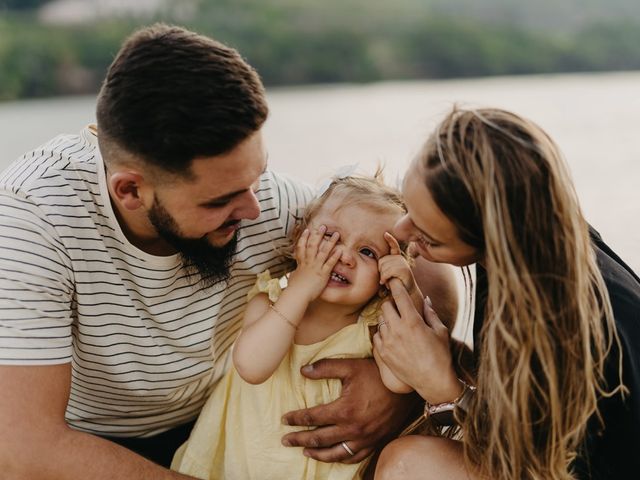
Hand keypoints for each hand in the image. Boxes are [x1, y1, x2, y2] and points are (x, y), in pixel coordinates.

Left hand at [280, 358, 416, 462]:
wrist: (407, 389)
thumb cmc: (378, 375)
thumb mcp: (351, 366)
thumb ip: (325, 368)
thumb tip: (303, 370)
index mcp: (344, 410)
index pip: (312, 417)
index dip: (296, 418)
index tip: (284, 419)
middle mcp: (352, 429)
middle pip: (319, 439)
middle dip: (299, 440)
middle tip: (285, 440)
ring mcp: (364, 439)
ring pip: (335, 453)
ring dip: (317, 454)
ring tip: (304, 452)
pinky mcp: (374, 442)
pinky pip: (354, 457)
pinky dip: (340, 459)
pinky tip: (333, 456)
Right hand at [288, 225, 340, 302]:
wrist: (297, 295)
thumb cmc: (294, 289)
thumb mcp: (293, 278)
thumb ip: (294, 274)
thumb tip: (293, 274)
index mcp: (301, 263)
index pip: (302, 247)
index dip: (305, 238)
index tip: (308, 230)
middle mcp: (308, 262)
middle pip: (313, 245)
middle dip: (318, 235)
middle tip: (324, 227)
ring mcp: (316, 267)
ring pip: (324, 251)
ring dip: (331, 242)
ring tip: (337, 234)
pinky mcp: (323, 274)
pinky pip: (330, 263)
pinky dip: (335, 256)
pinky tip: (341, 250)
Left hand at [373, 279, 461, 404]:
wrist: (432, 381)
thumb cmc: (440, 355)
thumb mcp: (440, 331)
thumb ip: (430, 313)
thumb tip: (425, 299)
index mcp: (413, 321)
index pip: (399, 296)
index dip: (396, 285)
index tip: (393, 280)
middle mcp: (398, 329)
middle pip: (385, 306)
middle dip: (391, 304)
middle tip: (398, 308)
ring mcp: (388, 342)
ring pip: (380, 320)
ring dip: (387, 319)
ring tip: (397, 324)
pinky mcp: (383, 353)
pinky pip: (376, 335)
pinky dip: (382, 333)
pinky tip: (392, 337)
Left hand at [378, 232, 418, 294]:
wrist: (405, 294)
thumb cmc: (394, 284)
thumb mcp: (388, 273)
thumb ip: (384, 266)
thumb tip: (378, 261)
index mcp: (396, 258)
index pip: (394, 246)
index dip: (390, 240)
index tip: (385, 234)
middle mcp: (400, 259)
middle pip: (381, 261)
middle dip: (380, 271)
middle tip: (387, 279)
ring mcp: (402, 263)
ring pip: (383, 267)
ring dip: (383, 277)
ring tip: (389, 281)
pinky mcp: (403, 270)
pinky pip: (387, 272)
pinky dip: (385, 279)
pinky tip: (389, 283)